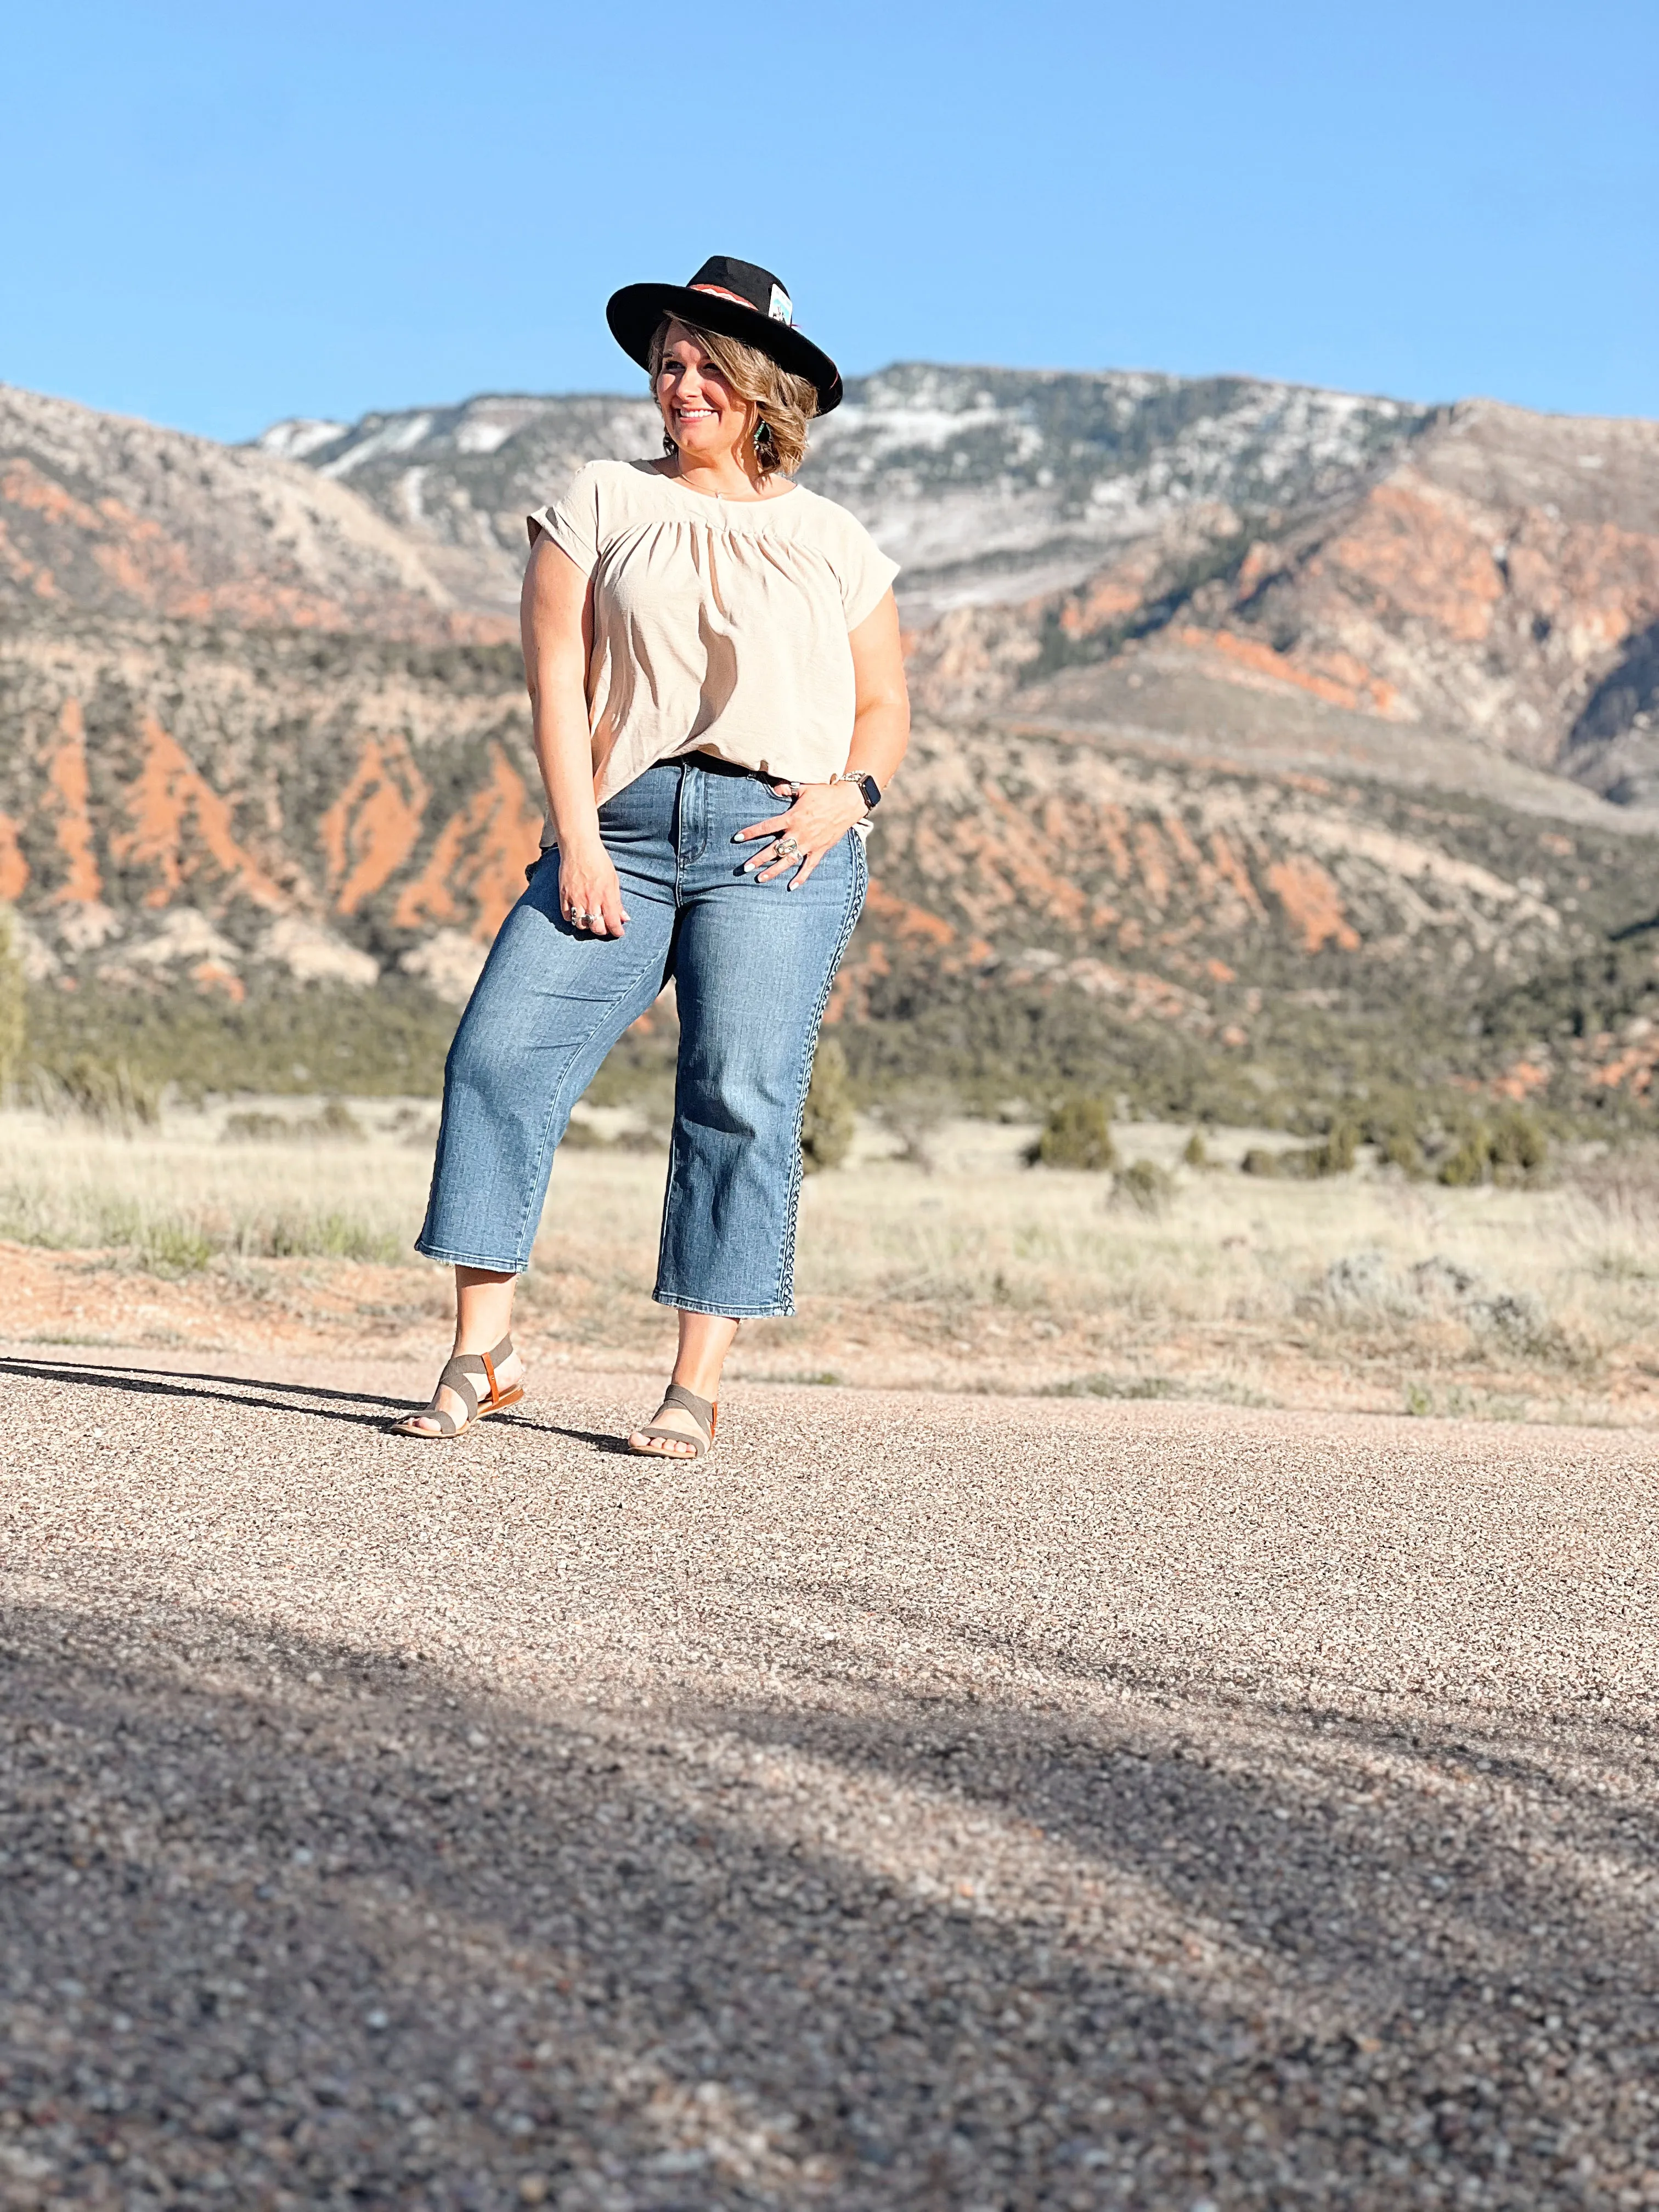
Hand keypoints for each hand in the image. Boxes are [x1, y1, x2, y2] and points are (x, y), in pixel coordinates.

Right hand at [558, 842, 629, 936]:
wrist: (579, 847)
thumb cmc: (599, 861)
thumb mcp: (614, 880)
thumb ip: (617, 901)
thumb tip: (624, 918)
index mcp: (606, 896)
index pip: (612, 922)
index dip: (617, 931)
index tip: (619, 932)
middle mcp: (591, 900)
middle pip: (596, 927)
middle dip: (602, 931)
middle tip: (605, 926)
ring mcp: (576, 898)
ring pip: (581, 924)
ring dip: (587, 925)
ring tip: (591, 919)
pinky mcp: (564, 895)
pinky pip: (567, 915)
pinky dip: (572, 918)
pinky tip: (578, 913)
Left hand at [736, 780, 867, 889]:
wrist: (848, 802)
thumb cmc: (825, 792)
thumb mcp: (804, 787)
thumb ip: (787, 788)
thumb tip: (774, 788)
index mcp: (792, 818)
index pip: (767, 827)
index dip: (751, 832)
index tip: (737, 838)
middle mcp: (799, 833)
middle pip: (774, 849)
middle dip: (759, 859)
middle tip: (745, 868)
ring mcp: (809, 844)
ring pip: (788, 861)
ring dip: (773, 871)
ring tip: (760, 879)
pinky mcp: (820, 849)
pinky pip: (809, 866)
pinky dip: (801, 877)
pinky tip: (791, 887)